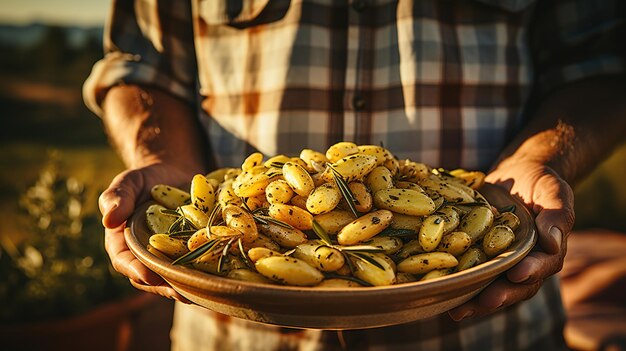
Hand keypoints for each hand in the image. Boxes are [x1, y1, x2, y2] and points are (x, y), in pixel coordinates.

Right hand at [99, 163, 197, 302]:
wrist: (173, 173)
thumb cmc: (145, 179)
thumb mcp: (129, 182)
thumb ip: (117, 197)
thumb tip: (108, 220)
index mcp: (124, 244)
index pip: (125, 262)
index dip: (135, 271)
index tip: (147, 275)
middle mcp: (147, 256)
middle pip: (152, 278)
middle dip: (166, 287)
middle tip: (179, 293)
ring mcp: (171, 257)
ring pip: (177, 277)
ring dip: (189, 286)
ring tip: (202, 292)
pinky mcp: (192, 252)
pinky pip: (199, 264)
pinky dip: (209, 270)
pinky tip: (222, 275)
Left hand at [448, 157, 574, 319]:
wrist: (516, 174)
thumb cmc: (540, 182)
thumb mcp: (553, 192)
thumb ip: (556, 216)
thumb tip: (553, 244)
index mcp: (546, 251)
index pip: (542, 266)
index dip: (531, 271)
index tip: (517, 274)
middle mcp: (524, 263)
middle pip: (515, 286)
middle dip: (499, 295)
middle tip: (485, 301)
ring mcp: (500, 262)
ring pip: (490, 286)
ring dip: (474, 300)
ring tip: (458, 311)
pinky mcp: (478, 256)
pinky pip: (468, 272)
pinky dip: (456, 283)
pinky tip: (439, 290)